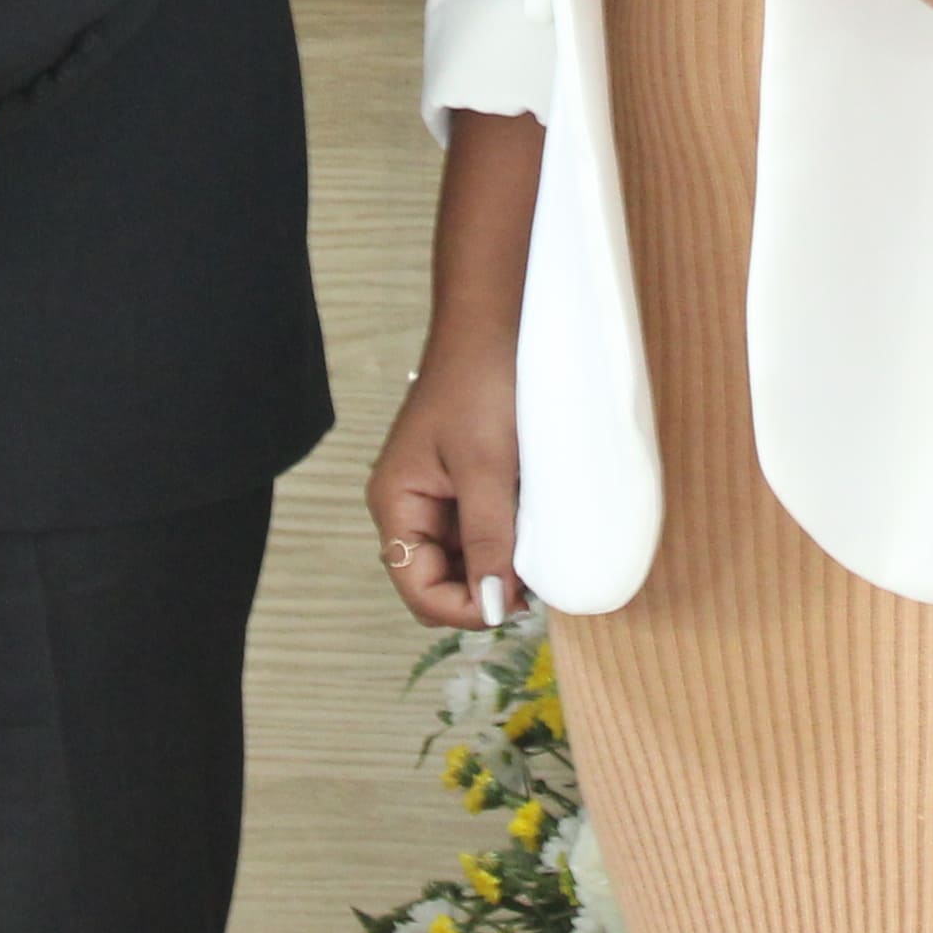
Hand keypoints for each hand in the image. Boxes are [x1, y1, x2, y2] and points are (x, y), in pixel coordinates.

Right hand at [368, 333, 522, 631]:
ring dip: (495, 568)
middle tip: (533, 589)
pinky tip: (533, 535)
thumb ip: (488, 540)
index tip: (517, 606)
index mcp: (395, 504)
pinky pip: (477, 532)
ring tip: (537, 560)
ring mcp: (435, 496)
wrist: (494, 323)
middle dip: (480, 593)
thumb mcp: (487, 468)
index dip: (464, 608)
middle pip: (435, 582)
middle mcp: (407, 507)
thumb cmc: (481, 385)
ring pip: (460, 561)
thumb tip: (494, 609)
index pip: (418, 589)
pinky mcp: (462, 483)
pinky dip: (503, 542)